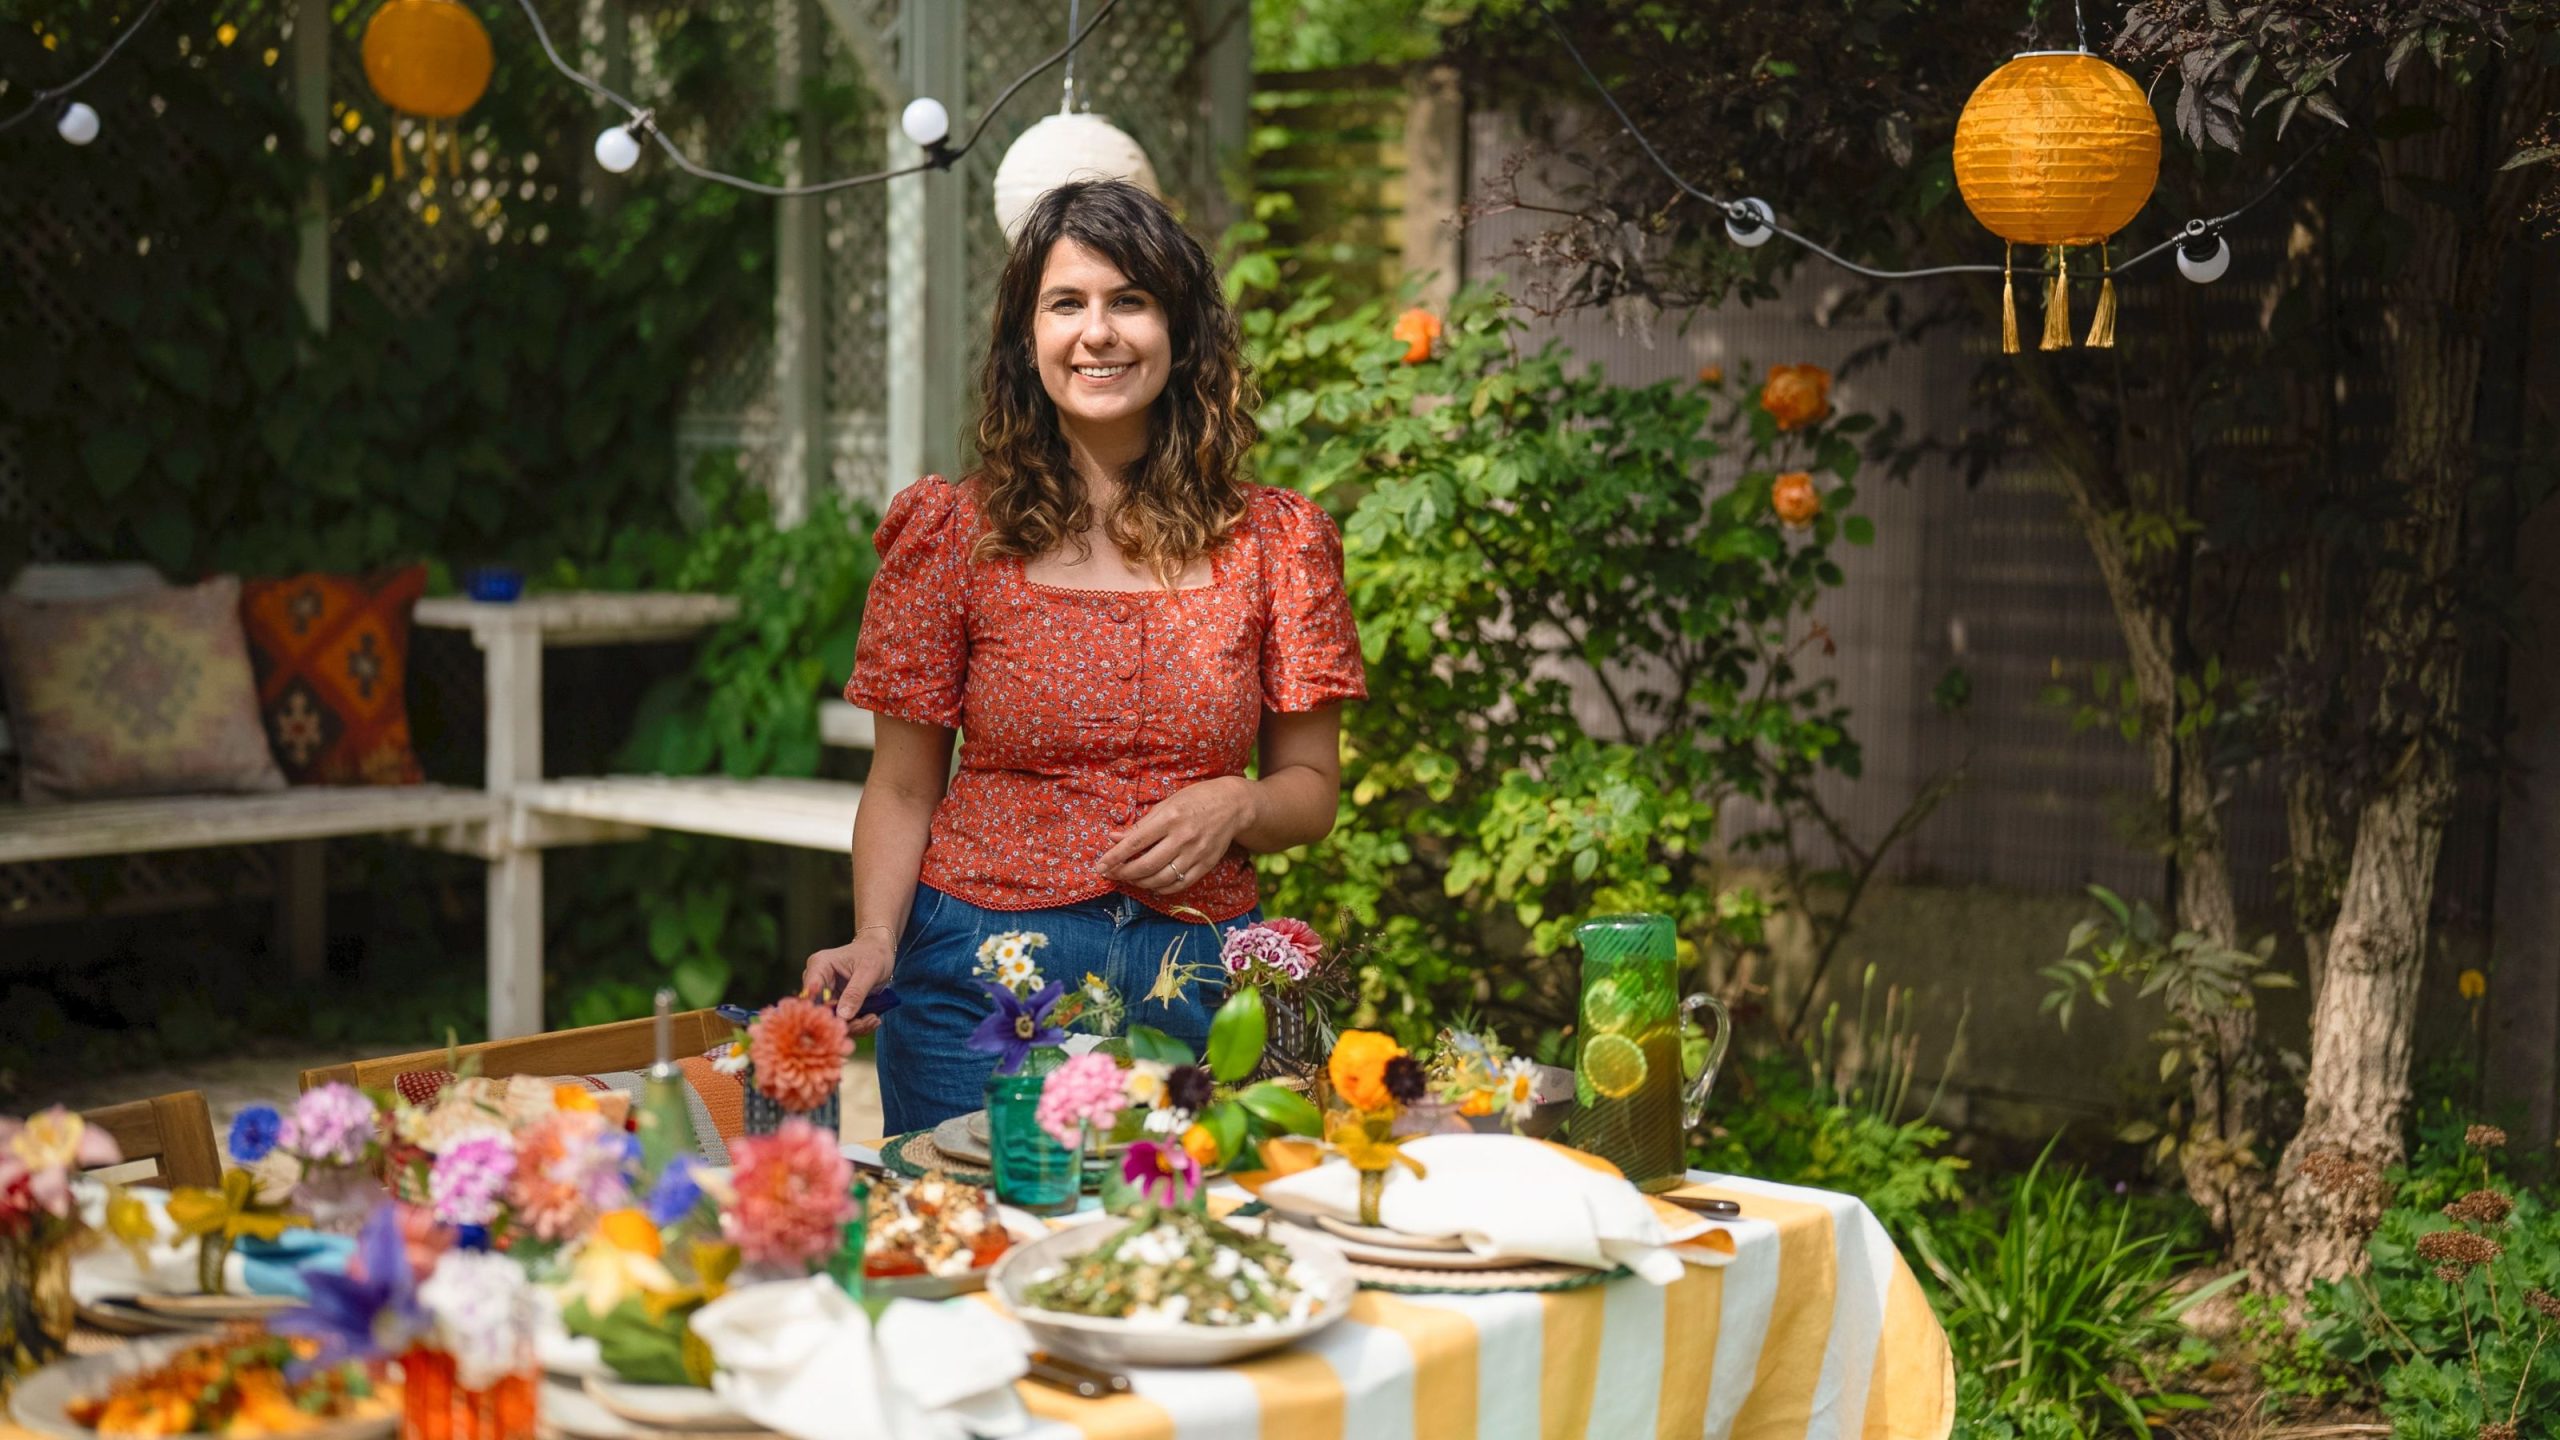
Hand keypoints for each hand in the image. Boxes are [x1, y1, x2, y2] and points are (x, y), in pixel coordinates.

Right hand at [802, 933, 895, 1035]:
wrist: (880, 951)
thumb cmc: (874, 954)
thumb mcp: (869, 971)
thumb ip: (855, 992)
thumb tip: (842, 1016)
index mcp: (819, 966)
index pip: (810, 993)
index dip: (822, 1011)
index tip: (842, 1021)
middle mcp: (817, 982)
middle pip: (820, 1011)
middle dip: (843, 1022)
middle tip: (868, 1021)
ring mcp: (825, 995)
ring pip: (831, 1020)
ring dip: (853, 1025)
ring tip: (874, 1020)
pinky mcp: (835, 1005)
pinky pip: (841, 1020)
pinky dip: (857, 1023)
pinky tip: (873, 1019)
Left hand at [1097, 777, 1253, 893]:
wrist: (1233, 805)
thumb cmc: (1195, 800)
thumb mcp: (1166, 804)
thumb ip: (1141, 824)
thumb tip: (1114, 838)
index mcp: (1170, 817)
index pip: (1135, 842)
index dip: (1115, 856)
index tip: (1100, 866)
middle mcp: (1183, 837)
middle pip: (1146, 865)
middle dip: (1124, 874)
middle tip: (1112, 874)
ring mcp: (1196, 853)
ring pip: (1161, 878)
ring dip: (1140, 883)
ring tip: (1130, 879)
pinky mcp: (1206, 865)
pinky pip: (1179, 884)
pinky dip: (1161, 889)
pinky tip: (1151, 885)